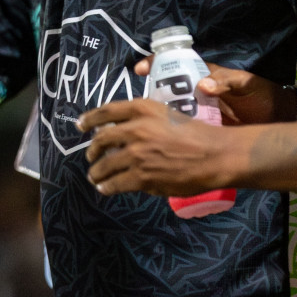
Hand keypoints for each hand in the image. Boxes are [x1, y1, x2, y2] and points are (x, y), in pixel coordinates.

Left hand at [77, 99, 238, 196]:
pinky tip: (104, 188)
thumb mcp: (167, 114)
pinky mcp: (142, 176)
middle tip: (90, 155)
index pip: (106, 111)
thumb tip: (121, 131)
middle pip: (101, 139)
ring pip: (105, 164)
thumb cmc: (197, 134)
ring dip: (96, 171)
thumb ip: (144, 119)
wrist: (216, 155)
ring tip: (95, 175)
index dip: (90, 118)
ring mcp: (137, 154)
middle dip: (92, 149)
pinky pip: (115, 183)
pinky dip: (107, 186)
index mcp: (142, 108)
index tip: (81, 125)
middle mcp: (135, 129)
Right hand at [132, 56, 295, 124]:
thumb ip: (226, 82)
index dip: (156, 63)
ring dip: (158, 114)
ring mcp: (198, 111)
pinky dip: (171, 131)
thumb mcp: (245, 84)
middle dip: (150, 92)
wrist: (279, 120)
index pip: (175, 63)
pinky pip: (183, 128)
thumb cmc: (262, 95)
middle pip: (166, 88)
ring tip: (145, 121)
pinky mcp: (203, 129)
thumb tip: (203, 85)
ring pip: (171, 110)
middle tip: (139, 103)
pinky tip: (160, 137)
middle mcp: (196, 92)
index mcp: (204, 75)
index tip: (141, 69)